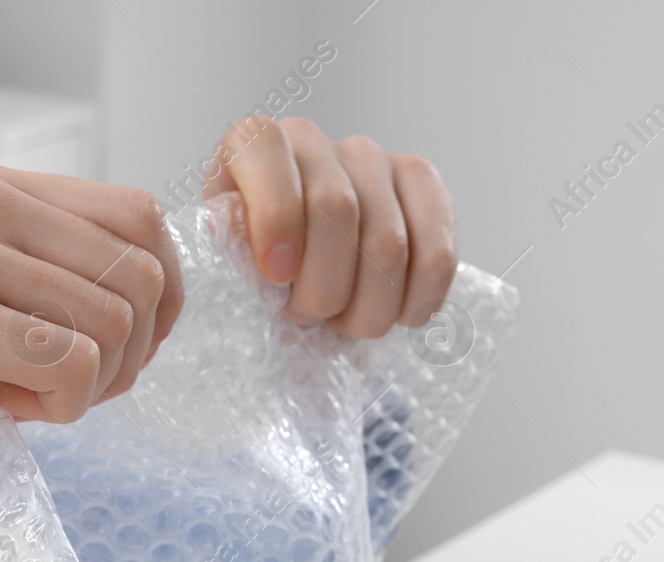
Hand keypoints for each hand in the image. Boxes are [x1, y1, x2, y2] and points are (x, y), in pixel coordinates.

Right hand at [0, 162, 181, 529]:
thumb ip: (14, 269)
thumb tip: (118, 318)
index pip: (139, 220)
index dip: (154, 298)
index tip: (108, 353)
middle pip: (145, 275)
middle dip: (132, 352)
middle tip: (68, 390)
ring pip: (119, 323)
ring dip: (94, 385)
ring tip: (23, 399)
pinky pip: (73, 366)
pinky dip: (62, 406)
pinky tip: (4, 411)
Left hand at [204, 117, 456, 337]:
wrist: (297, 269)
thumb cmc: (255, 267)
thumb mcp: (226, 261)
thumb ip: (235, 254)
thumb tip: (276, 265)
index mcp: (250, 146)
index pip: (266, 152)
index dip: (275, 216)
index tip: (277, 275)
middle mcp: (311, 139)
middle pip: (336, 210)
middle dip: (323, 289)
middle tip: (309, 318)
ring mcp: (371, 157)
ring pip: (388, 243)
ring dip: (367, 308)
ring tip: (346, 321)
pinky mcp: (422, 182)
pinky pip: (437, 252)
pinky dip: (419, 299)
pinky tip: (399, 316)